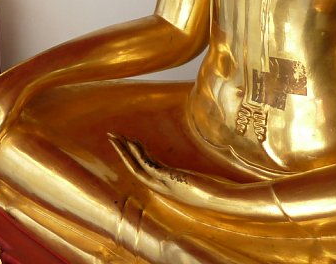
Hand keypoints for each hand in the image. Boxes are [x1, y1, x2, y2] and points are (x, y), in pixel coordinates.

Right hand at [110, 134, 252, 213]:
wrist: (223, 199)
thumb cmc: (214, 191)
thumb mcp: (194, 183)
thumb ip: (183, 177)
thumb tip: (182, 170)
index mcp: (165, 187)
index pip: (142, 171)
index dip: (132, 157)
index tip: (126, 143)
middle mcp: (161, 187)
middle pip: (134, 169)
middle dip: (121, 152)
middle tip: (111, 137)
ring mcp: (165, 184)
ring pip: (138, 166)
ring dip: (126, 151)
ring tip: (117, 137)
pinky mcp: (170, 179)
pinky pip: (149, 165)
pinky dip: (139, 154)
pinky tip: (133, 144)